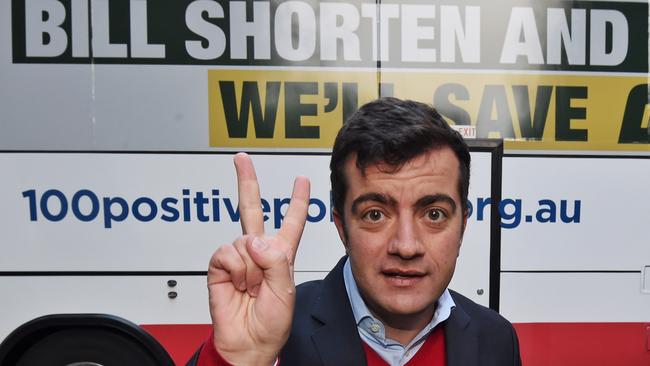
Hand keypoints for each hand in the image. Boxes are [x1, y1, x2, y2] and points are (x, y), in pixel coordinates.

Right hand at [207, 153, 309, 364]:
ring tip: (252, 287)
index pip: (291, 221)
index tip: (301, 180)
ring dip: (251, 268)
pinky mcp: (220, 265)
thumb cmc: (271, 322)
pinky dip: (236, 270)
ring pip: (244, 240)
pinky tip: (238, 285)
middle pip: (253, 209)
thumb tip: (254, 240)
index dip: (297, 201)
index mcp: (281, 255)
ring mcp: (239, 258)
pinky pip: (227, 253)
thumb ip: (275, 261)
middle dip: (247, 182)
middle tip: (241, 159)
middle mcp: (259, 251)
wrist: (247, 343)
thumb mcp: (285, 290)